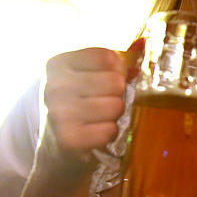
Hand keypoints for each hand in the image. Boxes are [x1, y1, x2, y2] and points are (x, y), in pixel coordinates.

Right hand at [39, 39, 143, 175]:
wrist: (58, 153)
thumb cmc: (81, 109)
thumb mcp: (92, 79)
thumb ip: (118, 60)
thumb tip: (143, 42)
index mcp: (57, 64)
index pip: (110, 57)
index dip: (117, 72)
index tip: (102, 84)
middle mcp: (53, 85)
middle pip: (116, 82)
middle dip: (116, 96)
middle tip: (100, 107)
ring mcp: (57, 112)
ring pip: (116, 106)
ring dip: (113, 117)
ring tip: (97, 121)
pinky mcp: (67, 139)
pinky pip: (110, 130)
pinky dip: (108, 135)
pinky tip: (94, 137)